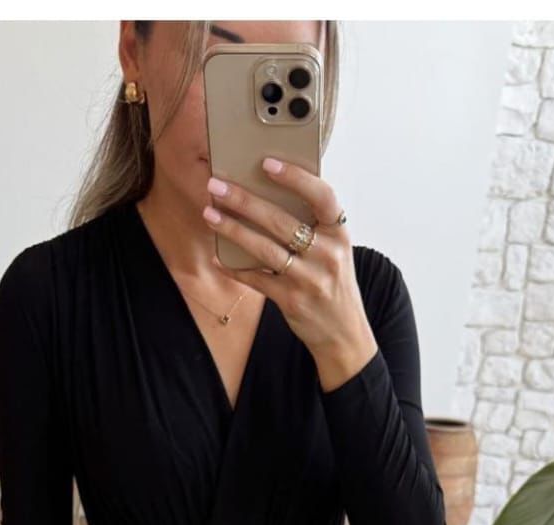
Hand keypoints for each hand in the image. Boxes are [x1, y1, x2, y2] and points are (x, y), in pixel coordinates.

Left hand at [202, 158, 377, 391]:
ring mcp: (310, 279)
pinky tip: (217, 257)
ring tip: (210, 214)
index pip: (322, 196)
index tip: (267, 164)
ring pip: (264, 249)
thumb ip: (314, 225)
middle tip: (216, 186)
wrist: (343, 332)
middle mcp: (327, 254)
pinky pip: (256, 279)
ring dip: (233, 230)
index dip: (295, 178)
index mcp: (340, 234)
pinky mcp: (292, 300)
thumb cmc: (332, 282)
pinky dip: (235, 268)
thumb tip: (268, 192)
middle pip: (280, 221)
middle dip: (244, 201)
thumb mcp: (334, 250)